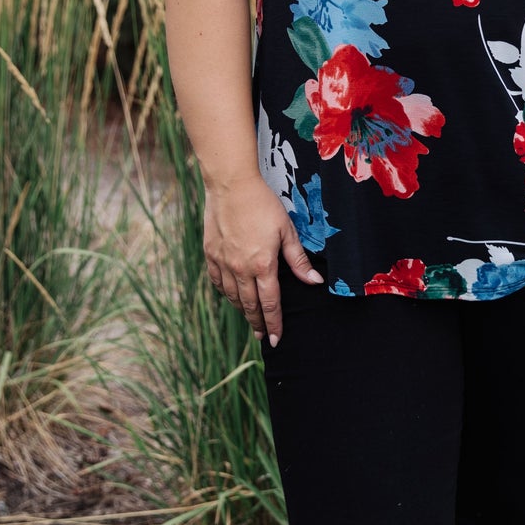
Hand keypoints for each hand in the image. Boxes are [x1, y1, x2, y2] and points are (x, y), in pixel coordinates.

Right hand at [202, 172, 323, 344]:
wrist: (231, 185)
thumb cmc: (262, 204)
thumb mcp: (286, 230)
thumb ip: (298, 260)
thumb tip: (314, 281)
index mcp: (262, 265)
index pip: (270, 304)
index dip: (274, 324)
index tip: (276, 339)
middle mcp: (240, 269)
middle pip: (250, 305)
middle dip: (257, 323)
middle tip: (262, 337)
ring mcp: (223, 262)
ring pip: (232, 296)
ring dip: (242, 310)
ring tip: (250, 318)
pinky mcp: (211, 254)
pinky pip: (217, 282)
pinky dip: (225, 293)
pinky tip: (231, 296)